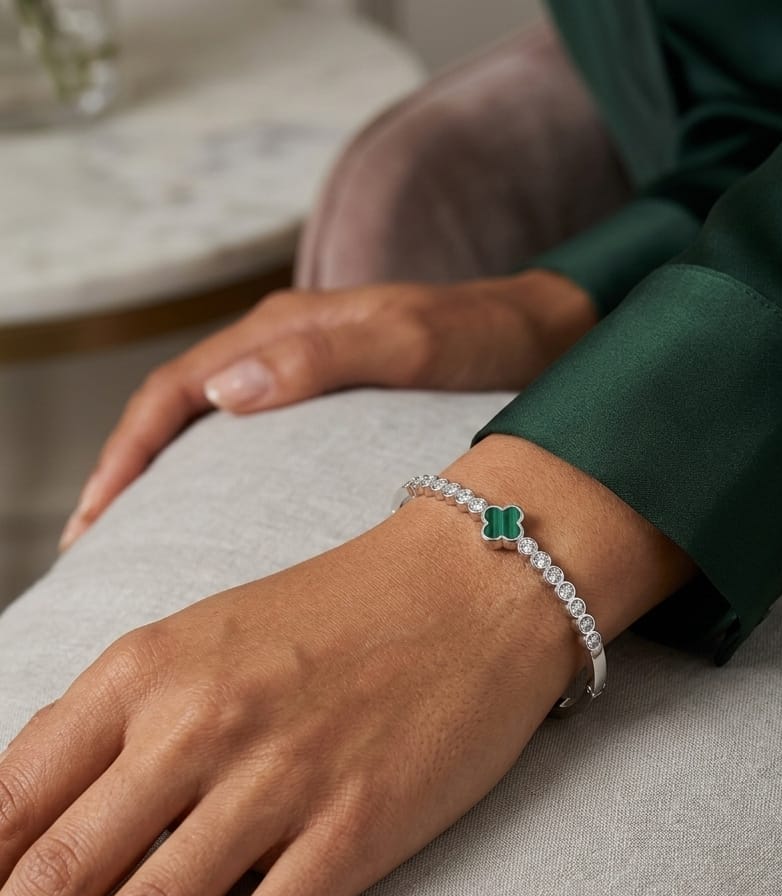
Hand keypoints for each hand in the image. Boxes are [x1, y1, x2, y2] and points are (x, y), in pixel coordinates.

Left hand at [0, 433, 694, 895]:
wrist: (471, 586)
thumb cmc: (333, 612)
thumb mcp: (202, 638)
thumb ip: (118, 719)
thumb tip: (32, 813)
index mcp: (143, 670)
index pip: (12, 795)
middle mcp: (197, 724)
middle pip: (61, 867)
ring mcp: (277, 781)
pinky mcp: (352, 829)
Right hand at [59, 269, 595, 549]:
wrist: (555, 337)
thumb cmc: (491, 340)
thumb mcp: (417, 339)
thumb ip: (327, 354)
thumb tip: (223, 389)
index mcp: (286, 328)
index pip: (178, 389)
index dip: (129, 454)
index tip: (98, 519)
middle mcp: (283, 348)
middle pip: (177, 411)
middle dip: (128, 475)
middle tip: (94, 549)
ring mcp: (306, 376)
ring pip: (208, 429)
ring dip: (163, 482)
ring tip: (133, 546)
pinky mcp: (332, 407)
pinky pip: (250, 443)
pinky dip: (215, 481)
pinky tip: (214, 526)